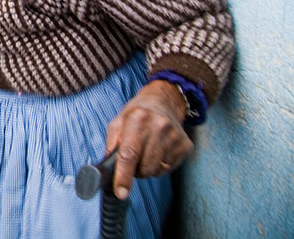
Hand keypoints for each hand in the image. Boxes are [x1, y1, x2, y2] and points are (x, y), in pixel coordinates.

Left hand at [106, 80, 192, 199]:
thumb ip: (111, 145)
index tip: (120, 192)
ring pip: (156, 171)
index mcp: (137, 118)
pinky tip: (158, 152)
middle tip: (134, 158)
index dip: (123, 176)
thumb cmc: (137, 114)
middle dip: (135, 170)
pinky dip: (159, 167)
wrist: (164, 102)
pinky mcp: (186, 145)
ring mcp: (175, 136)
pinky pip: (168, 169)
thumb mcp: (118, 122)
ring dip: (147, 169)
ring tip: (146, 153)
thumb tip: (108, 170)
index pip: (129, 154)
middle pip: (144, 167)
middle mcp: (159, 126)